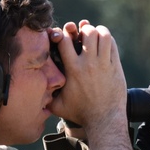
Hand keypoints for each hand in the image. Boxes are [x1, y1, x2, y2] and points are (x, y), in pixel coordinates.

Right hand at [49, 21, 132, 149]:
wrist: (104, 120)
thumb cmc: (80, 114)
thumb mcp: (58, 107)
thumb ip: (46, 98)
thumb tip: (35, 93)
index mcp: (73, 70)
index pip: (64, 40)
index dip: (62, 34)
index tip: (64, 38)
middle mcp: (88, 64)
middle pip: (87, 32)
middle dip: (83, 30)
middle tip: (83, 35)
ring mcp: (103, 64)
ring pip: (102, 35)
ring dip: (97, 32)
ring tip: (94, 36)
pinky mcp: (115, 67)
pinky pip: (112, 44)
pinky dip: (107, 40)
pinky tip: (104, 44)